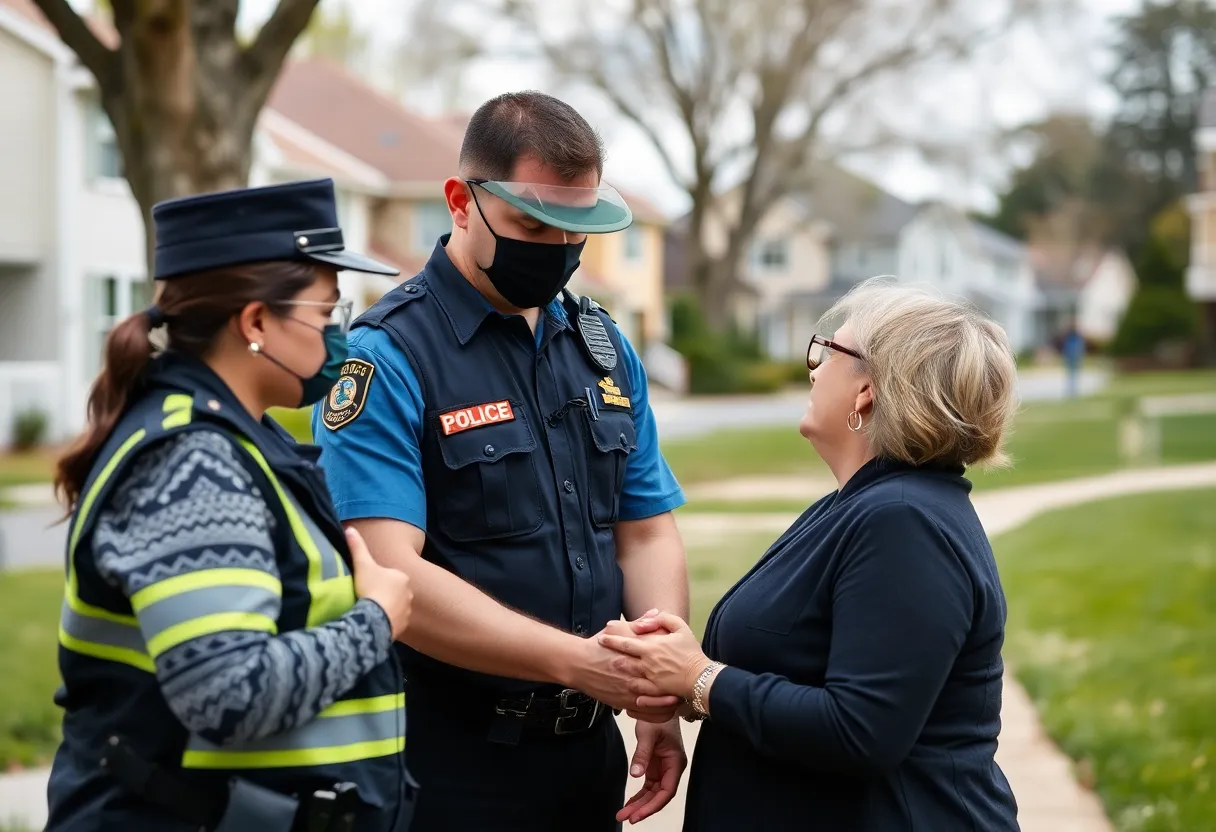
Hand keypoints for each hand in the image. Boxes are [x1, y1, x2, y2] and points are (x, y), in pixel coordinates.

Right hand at [349, 527, 412, 639]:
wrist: (374, 618)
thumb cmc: (370, 588)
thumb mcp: (362, 564)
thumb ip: (357, 547)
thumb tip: (350, 529)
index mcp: (402, 577)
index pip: (389, 576)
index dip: (376, 580)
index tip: (365, 585)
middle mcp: (409, 594)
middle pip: (393, 592)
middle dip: (383, 595)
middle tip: (366, 598)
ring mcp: (407, 611)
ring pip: (394, 607)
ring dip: (385, 609)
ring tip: (370, 611)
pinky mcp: (403, 626)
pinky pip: (393, 622)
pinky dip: (386, 621)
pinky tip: (374, 621)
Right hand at [567, 631, 681, 721]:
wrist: (578, 663)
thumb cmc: (599, 645)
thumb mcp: (618, 628)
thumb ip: (640, 622)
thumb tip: (656, 612)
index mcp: (638, 655)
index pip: (665, 662)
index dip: (679, 667)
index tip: (686, 667)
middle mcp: (636, 675)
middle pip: (665, 685)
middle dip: (679, 687)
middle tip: (687, 686)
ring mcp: (630, 691)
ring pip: (659, 703)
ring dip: (672, 703)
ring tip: (680, 700)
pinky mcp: (623, 703)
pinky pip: (646, 714)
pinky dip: (658, 715)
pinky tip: (665, 711)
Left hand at [599, 612, 708, 700]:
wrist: (701, 677)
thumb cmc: (691, 652)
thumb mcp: (681, 628)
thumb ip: (663, 619)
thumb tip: (646, 619)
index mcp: (652, 646)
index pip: (626, 642)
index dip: (612, 640)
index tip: (602, 638)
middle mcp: (647, 662)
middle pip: (622, 659)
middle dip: (609, 655)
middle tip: (600, 652)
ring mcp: (649, 678)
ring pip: (626, 674)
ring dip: (616, 671)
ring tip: (608, 668)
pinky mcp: (654, 691)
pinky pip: (637, 690)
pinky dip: (628, 688)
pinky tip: (622, 687)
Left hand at [618, 719, 685, 824]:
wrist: (658, 706)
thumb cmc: (658, 718)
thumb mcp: (647, 734)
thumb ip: (642, 755)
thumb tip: (635, 775)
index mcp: (676, 762)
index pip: (667, 791)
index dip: (653, 805)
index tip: (637, 814)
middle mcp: (672, 769)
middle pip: (659, 796)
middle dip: (643, 808)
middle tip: (626, 818)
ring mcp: (664, 769)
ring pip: (653, 794)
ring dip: (639, 804)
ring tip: (623, 814)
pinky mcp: (655, 768)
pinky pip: (648, 787)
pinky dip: (638, 796)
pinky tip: (628, 804)